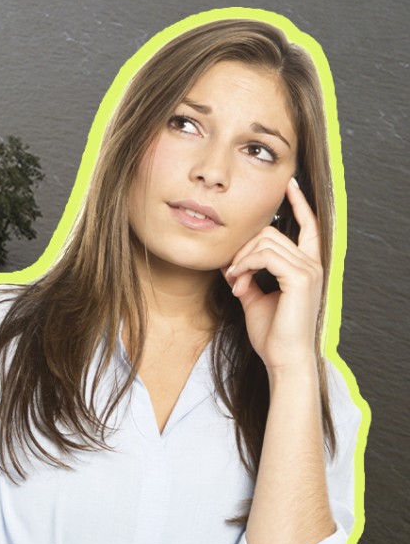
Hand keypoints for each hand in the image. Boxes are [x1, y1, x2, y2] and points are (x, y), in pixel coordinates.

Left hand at [223, 177, 322, 374]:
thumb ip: (248, 278)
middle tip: (230, 273)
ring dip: (241, 259)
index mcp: (306, 266)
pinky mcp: (300, 278)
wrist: (283, 359)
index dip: (299, 204)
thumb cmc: (272, 334)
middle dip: (243, 248)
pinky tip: (237, 281)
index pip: (308, 226)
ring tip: (233, 281)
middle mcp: (312, 264)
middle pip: (270, 232)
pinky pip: (265, 255)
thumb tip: (233, 265)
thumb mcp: (255, 299)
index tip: (289, 184)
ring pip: (265, 241)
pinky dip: (245, 264)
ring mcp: (309, 270)